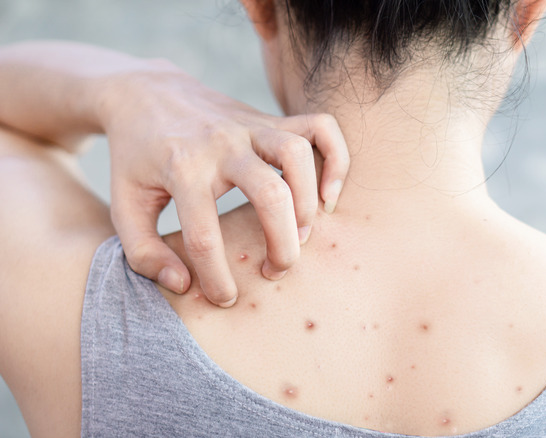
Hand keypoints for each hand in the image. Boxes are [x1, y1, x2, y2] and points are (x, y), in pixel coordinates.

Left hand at [97, 63, 348, 306]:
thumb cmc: (135, 159)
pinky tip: (328, 194)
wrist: (145, 93)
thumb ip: (143, 252)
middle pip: (269, 194)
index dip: (217, 279)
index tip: (225, 298)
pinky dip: (336, 159)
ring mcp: (250, 126)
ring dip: (308, 203)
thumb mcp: (123, 205)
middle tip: (276, 270)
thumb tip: (183, 284)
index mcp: (181, 169)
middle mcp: (221, 144)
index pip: (205, 237)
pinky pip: (321, 127)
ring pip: (298, 156)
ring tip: (301, 234)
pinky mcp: (271, 118)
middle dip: (281, 245)